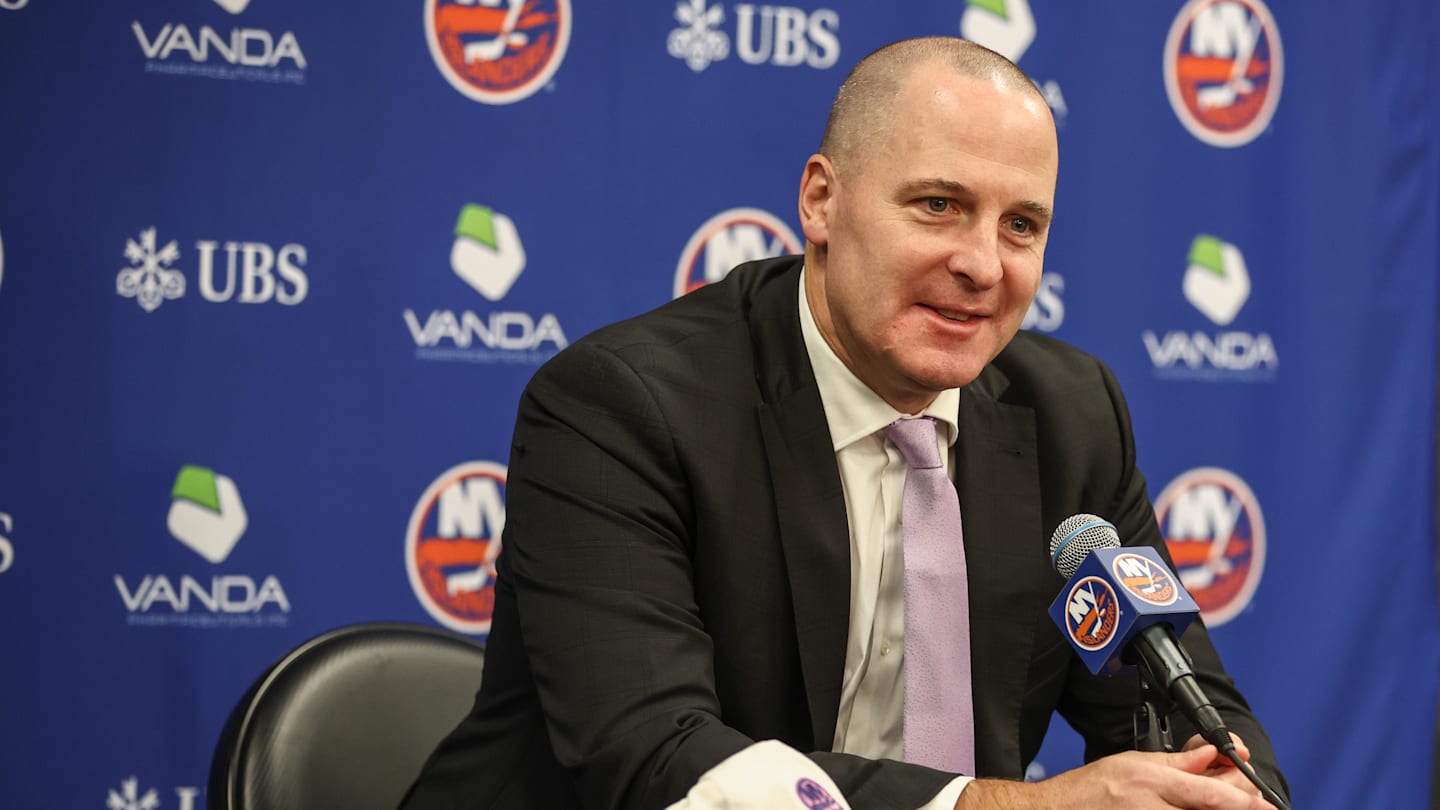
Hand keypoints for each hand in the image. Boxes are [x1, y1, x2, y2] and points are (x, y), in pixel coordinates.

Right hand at [955, 745, 1276, 808]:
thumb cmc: (1089, 790)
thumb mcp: (1132, 763)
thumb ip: (1176, 762)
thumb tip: (1211, 756)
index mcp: (1150, 781)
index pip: (1211, 794)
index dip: (1244, 798)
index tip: (1263, 800)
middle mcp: (1153, 808)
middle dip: (1239, 804)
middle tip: (1251, 801)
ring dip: (1218, 809)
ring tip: (1225, 801)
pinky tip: (1194, 809)